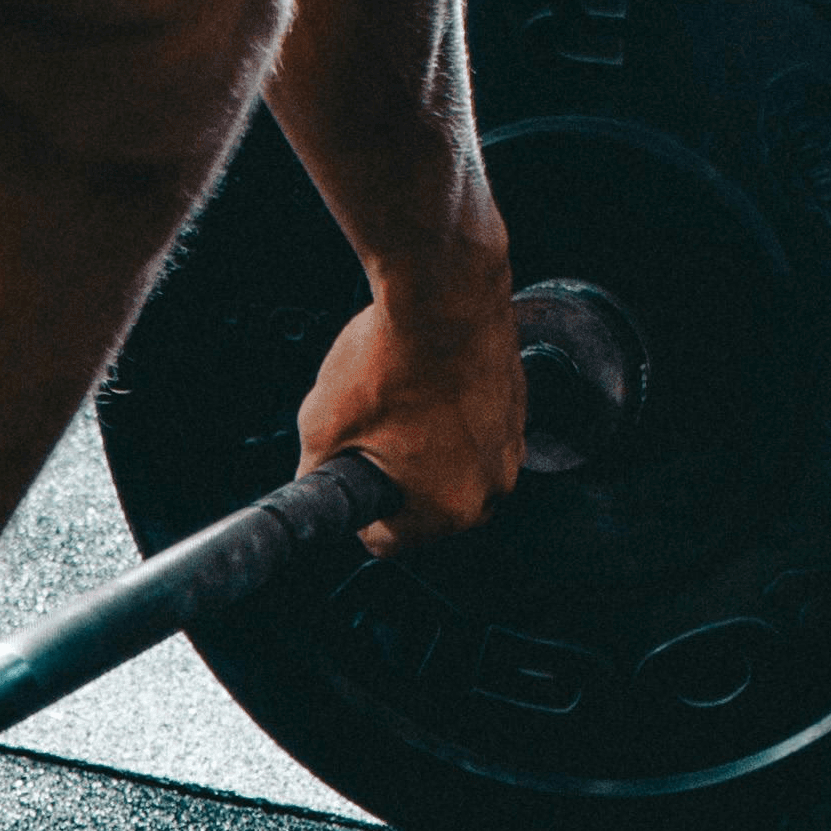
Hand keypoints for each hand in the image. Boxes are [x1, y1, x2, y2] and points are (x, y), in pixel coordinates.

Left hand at [297, 243, 525, 556]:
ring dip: (423, 450)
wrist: (444, 290)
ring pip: (451, 468)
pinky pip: (474, 433)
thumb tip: (311, 481)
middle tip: (367, 436)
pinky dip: (450, 419)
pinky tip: (424, 384)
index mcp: (448, 509)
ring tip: (396, 404)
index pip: (385, 540)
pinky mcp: (520, 407)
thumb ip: (314, 473)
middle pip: (423, 508)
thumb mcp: (323, 428)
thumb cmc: (388, 359)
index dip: (354, 510)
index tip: (344, 478)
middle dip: (392, 481)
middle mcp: (493, 486)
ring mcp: (512, 445)